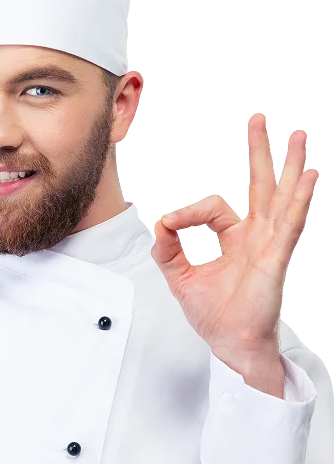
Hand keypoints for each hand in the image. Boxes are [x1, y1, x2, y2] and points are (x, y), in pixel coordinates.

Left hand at [151, 113, 318, 367]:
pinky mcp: (275, 259)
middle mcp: (255, 235)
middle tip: (260, 119)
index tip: (167, 227)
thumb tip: (156, 223)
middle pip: (260, 184)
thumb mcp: (180, 277)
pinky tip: (308, 177)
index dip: (187, 212)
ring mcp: (269, 244)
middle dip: (260, 152)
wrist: (230, 345)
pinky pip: (287, 225)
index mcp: (235, 237)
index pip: (213, 206)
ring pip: (280, 196)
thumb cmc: (214, 315)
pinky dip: (297, 201)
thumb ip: (167, 249)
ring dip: (290, 165)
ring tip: (299, 135)